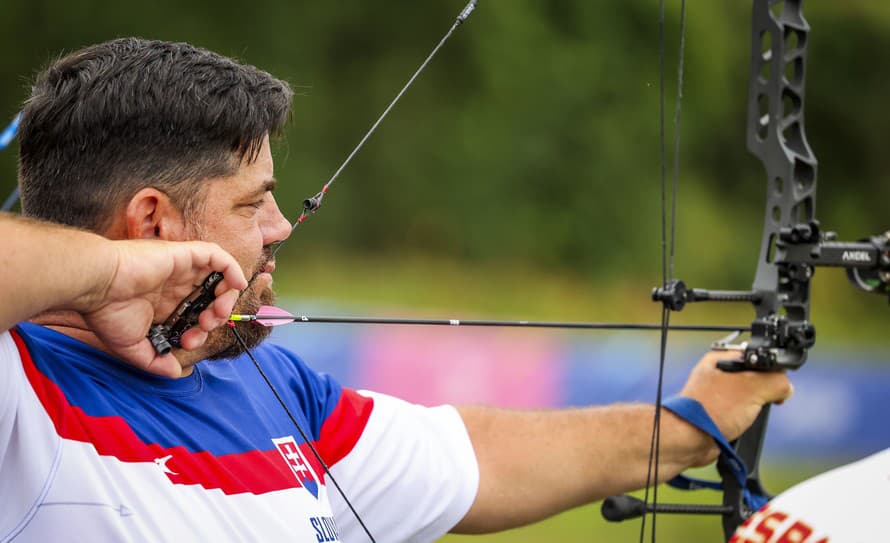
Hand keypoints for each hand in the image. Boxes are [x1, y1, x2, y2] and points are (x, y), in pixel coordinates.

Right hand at [76, 239, 246, 376]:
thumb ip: (156, 361)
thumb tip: (176, 373)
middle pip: (211, 299)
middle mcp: (175, 286)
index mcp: (164, 304)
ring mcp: (181, 269)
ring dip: (226, 297)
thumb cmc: (107, 313)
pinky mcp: (184, 254)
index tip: (188, 342)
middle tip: (206, 326)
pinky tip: (236, 284)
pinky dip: (232, 268)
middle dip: (216, 316)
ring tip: (217, 311)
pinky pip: (218, 256)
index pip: (195, 317)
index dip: (199, 333)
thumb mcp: (133, 347)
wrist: (95, 285)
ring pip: (219, 279)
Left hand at [678, 350, 792, 448]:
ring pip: (753, 398)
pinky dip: (748, 420)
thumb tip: (786, 387)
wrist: (690, 439)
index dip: (773, 370)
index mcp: (722, 359)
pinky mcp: (720, 413)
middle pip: (758, 378)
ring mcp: (719, 395)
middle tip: (763, 401)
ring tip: (749, 415)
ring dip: (757, 409)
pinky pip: (744, 413)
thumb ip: (776, 381)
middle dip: (766, 392)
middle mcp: (719, 374)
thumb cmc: (712, 409)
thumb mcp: (753, 387)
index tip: (778, 385)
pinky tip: (743, 424)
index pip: (759, 357)